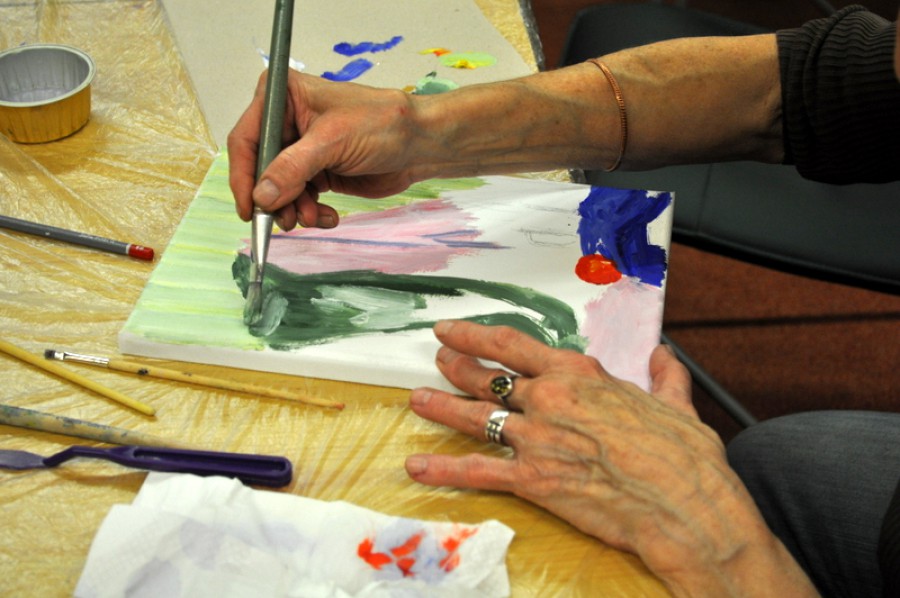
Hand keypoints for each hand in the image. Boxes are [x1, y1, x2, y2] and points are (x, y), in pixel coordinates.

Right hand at [227, 70, 422, 229]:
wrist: (419, 144)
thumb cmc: (383, 123)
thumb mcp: (332, 142)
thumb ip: (293, 168)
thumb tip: (262, 195)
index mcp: (283, 96)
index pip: (247, 138)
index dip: (244, 175)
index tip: (250, 207)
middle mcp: (287, 121)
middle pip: (260, 169)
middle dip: (275, 198)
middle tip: (286, 221)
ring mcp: (300, 149)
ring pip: (279, 189)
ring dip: (293, 209)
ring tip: (313, 217)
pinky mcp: (316, 172)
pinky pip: (299, 199)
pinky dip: (309, 212)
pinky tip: (326, 216)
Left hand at [405, 320, 813, 595]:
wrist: (683, 502)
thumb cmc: (683, 454)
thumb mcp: (676, 404)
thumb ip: (665, 375)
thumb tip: (665, 356)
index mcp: (579, 375)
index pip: (512, 345)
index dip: (475, 335)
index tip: (452, 330)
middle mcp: (549, 399)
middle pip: (487, 377)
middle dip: (457, 367)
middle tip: (438, 360)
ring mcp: (535, 438)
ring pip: (474, 417)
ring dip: (442, 407)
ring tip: (418, 399)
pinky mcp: (531, 480)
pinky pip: (477, 472)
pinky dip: (443, 470)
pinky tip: (418, 466)